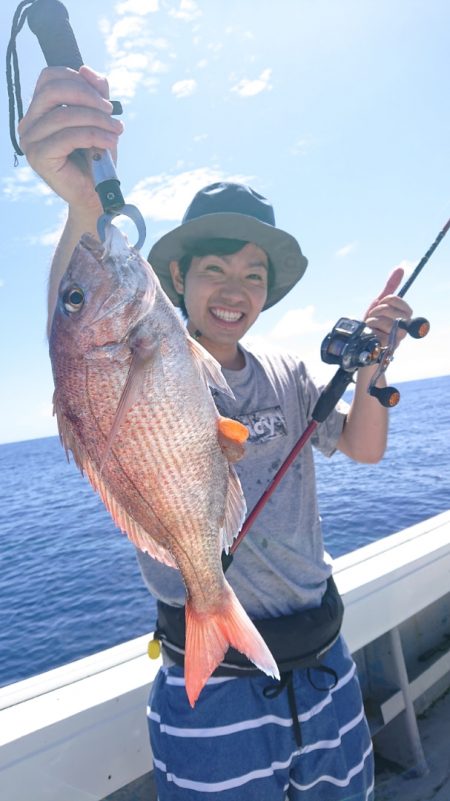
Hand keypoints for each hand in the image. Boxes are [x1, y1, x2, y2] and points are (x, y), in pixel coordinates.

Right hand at [18, 65, 122, 213]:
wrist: (96, 195)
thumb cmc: (96, 158)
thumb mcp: (98, 119)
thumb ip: (94, 94)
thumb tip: (87, 69)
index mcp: (38, 112)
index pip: (49, 78)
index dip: (78, 80)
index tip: (104, 98)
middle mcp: (28, 124)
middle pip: (54, 91)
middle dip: (89, 97)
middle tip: (112, 112)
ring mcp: (30, 141)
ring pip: (64, 115)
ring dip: (97, 119)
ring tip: (116, 130)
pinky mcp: (39, 157)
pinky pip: (68, 136)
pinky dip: (94, 136)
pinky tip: (110, 142)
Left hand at [364, 267, 412, 348]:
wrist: (363, 339)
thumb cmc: (374, 321)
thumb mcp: (380, 302)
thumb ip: (391, 286)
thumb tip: (400, 268)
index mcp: (406, 314)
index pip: (396, 300)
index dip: (385, 300)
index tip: (381, 304)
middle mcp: (405, 326)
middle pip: (389, 310)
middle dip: (377, 310)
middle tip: (374, 316)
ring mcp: (397, 338)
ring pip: (385, 322)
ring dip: (373, 320)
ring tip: (371, 325)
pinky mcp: (388, 347)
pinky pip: (378, 333)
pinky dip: (371, 331)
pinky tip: (371, 333)